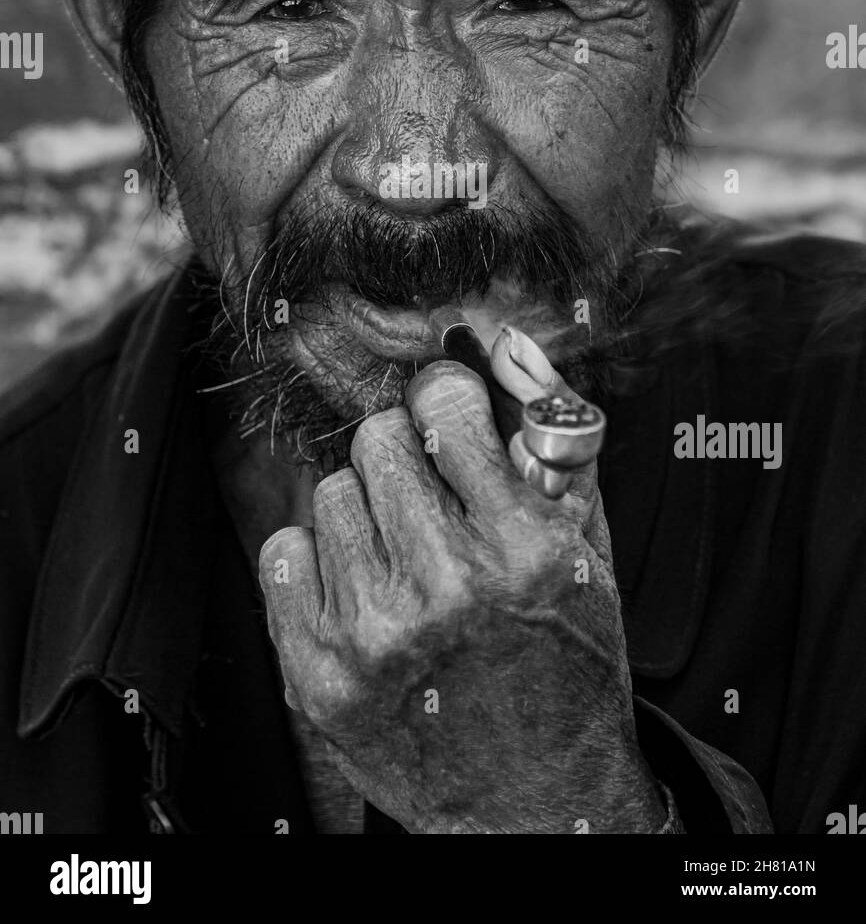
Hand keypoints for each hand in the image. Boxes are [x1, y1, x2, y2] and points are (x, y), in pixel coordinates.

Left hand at [259, 326, 665, 833]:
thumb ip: (553, 440)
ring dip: (367, 514)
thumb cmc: (565, 662)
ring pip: (330, 493)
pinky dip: (319, 563)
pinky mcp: (318, 673)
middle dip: (406, 457)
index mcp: (520, 549)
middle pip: (376, 440)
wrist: (536, 799)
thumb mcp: (586, 548)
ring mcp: (372, 635)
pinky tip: (364, 591)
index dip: (447, 403)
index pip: (443, 404)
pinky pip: (284, 551)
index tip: (448, 417)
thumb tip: (502, 346)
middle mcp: (443, 589)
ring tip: (405, 560)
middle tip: (432, 500)